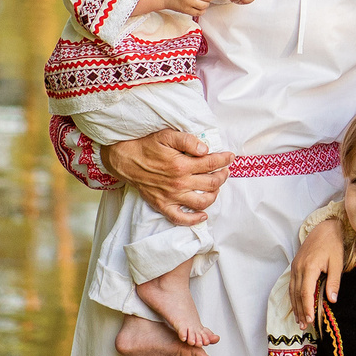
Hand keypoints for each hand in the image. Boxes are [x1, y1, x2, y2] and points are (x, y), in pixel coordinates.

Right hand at [99, 129, 231, 225]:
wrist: (125, 159)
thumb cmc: (146, 146)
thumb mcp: (166, 135)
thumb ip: (187, 141)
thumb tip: (205, 149)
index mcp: (182, 165)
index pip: (211, 164)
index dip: (224, 160)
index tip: (230, 156)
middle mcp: (179, 183)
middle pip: (212, 184)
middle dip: (223, 176)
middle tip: (225, 170)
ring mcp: (172, 196)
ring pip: (202, 202)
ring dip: (214, 195)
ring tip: (216, 187)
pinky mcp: (163, 205)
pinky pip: (181, 218)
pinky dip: (195, 219)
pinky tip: (203, 214)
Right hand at [291, 217, 348, 322]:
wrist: (324, 229)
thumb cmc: (333, 245)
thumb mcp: (337, 264)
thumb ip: (334, 282)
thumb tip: (332, 300)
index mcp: (309, 267)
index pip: (305, 292)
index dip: (306, 307)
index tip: (309, 320)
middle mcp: (298, 268)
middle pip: (296, 294)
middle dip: (300, 311)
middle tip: (303, 326)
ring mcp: (295, 267)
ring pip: (292, 291)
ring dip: (295, 306)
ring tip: (299, 321)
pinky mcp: (295, 266)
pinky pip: (292, 285)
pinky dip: (294, 297)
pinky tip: (297, 306)